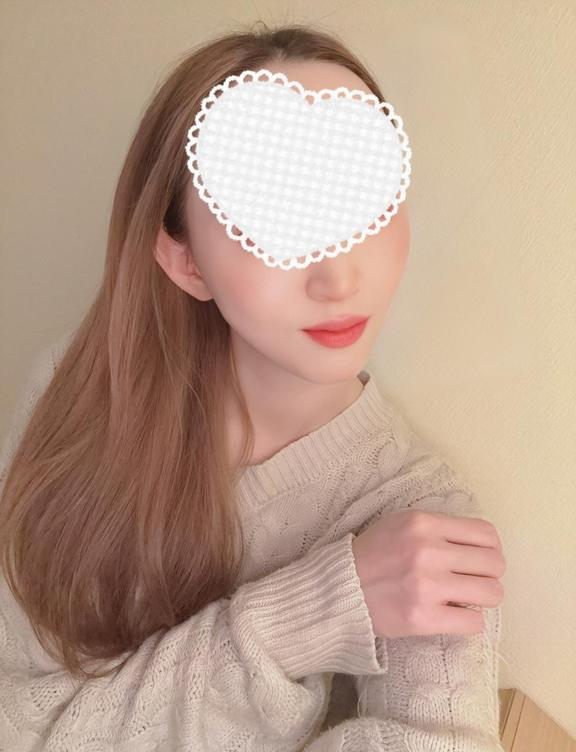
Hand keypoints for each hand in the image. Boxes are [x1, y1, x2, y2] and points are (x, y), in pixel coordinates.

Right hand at [351, 509, 505, 638]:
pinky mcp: (424, 617)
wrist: (338, 589)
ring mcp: (427, 585)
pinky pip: (474, 622)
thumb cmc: (372, 555)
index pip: (486, 533)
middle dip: (488, 574)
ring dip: (482, 598)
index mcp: (424, 523)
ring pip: (492, 593)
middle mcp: (428, 551)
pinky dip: (468, 621)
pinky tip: (452, 615)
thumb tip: (479, 546)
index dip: (491, 548)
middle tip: (472, 581)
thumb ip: (438, 529)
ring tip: (465, 599)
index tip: (479, 558)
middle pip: (495, 563)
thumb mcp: (401, 524)